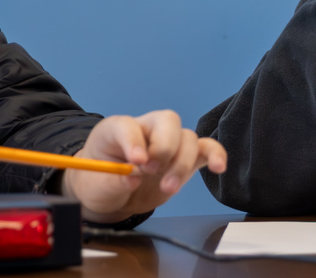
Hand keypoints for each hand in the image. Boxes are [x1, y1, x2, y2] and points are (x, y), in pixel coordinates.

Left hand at [61, 110, 225, 223]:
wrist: (111, 195)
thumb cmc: (99, 183)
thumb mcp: (96, 185)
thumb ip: (114, 181)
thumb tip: (133, 179)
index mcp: (117, 129)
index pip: (128, 125)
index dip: (133, 141)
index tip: (136, 161)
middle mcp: (147, 129)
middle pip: (168, 121)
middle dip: (164, 146)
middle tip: (152, 170)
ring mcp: (170, 142)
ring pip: (188, 138)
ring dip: (181, 164)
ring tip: (167, 188)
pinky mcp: (186, 158)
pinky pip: (206, 149)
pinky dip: (215, 155)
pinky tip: (218, 167)